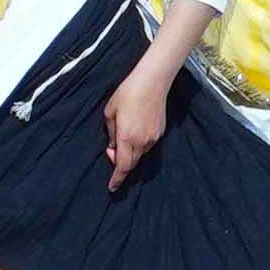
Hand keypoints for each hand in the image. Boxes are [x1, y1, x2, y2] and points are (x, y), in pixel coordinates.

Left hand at [96, 65, 171, 191]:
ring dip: (130, 153)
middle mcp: (141, 141)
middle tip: (111, 153)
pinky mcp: (160, 132)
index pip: (122, 166)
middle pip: (131, 163)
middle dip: (121, 165)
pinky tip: (134, 131)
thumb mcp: (110, 112)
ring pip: (139, 154)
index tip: (112, 187)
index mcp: (126, 138)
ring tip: (122, 137)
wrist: (152, 82)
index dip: (117, 179)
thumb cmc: (128, 93)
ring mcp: (153, 138)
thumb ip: (110, 133)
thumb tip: (112, 147)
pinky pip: (147, 145)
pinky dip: (138, 145)